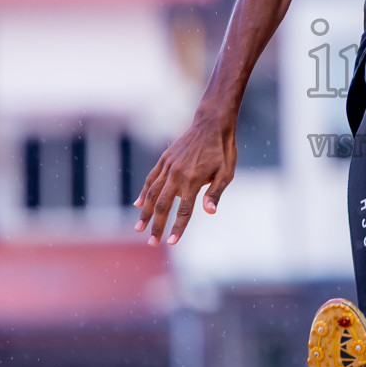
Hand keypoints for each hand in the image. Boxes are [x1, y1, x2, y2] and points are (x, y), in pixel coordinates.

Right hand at [133, 109, 237, 245]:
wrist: (211, 124)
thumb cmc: (222, 150)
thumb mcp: (226, 172)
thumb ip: (215, 193)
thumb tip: (209, 212)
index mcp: (194, 180)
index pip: (184, 211)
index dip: (178, 228)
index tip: (172, 242)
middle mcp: (177, 175)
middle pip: (164, 206)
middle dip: (157, 226)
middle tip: (152, 242)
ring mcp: (168, 167)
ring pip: (153, 193)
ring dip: (146, 212)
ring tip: (139, 228)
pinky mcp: (164, 160)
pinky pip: (151, 178)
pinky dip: (144, 192)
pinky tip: (139, 204)